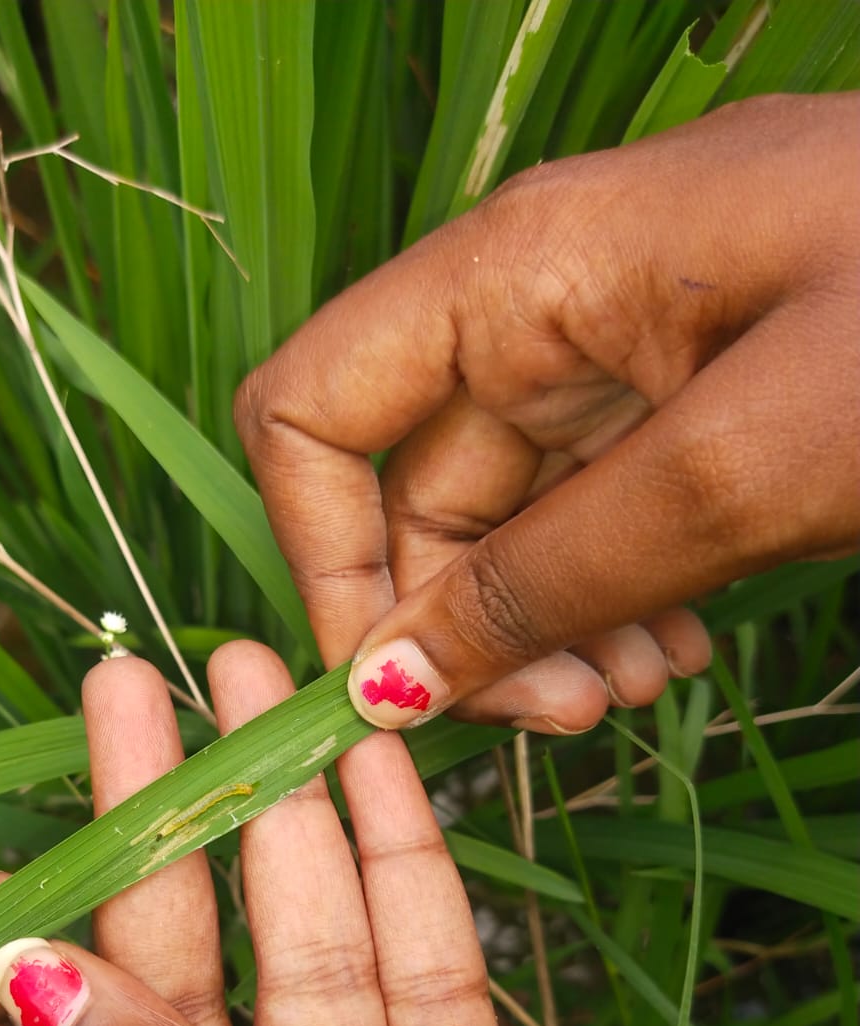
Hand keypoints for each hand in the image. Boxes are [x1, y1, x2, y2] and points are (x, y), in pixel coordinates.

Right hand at [234, 93, 859, 733]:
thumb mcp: (744, 469)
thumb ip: (550, 577)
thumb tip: (386, 683)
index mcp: (522, 272)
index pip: (313, 411)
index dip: (324, 556)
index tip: (394, 689)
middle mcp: (546, 305)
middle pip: (410, 491)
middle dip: (466, 626)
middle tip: (564, 720)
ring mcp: (622, 352)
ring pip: (506, 524)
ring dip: (545, 630)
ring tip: (639, 688)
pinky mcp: (690, 399)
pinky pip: (595, 519)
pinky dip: (613, 601)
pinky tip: (678, 650)